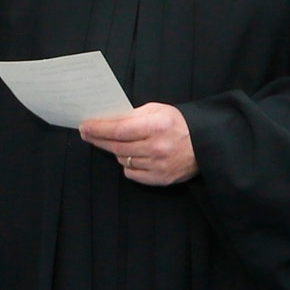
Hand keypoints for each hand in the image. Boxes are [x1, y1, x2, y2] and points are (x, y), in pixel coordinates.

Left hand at [79, 104, 196, 185]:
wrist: (205, 144)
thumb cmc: (178, 124)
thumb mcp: (158, 110)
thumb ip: (133, 115)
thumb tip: (106, 120)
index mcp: (156, 126)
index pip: (118, 129)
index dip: (98, 129)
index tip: (84, 126)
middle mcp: (157, 148)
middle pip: (116, 147)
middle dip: (98, 139)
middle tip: (87, 133)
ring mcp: (159, 165)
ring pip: (122, 160)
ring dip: (115, 151)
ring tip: (115, 142)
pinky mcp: (161, 179)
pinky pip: (132, 173)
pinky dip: (128, 165)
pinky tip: (132, 156)